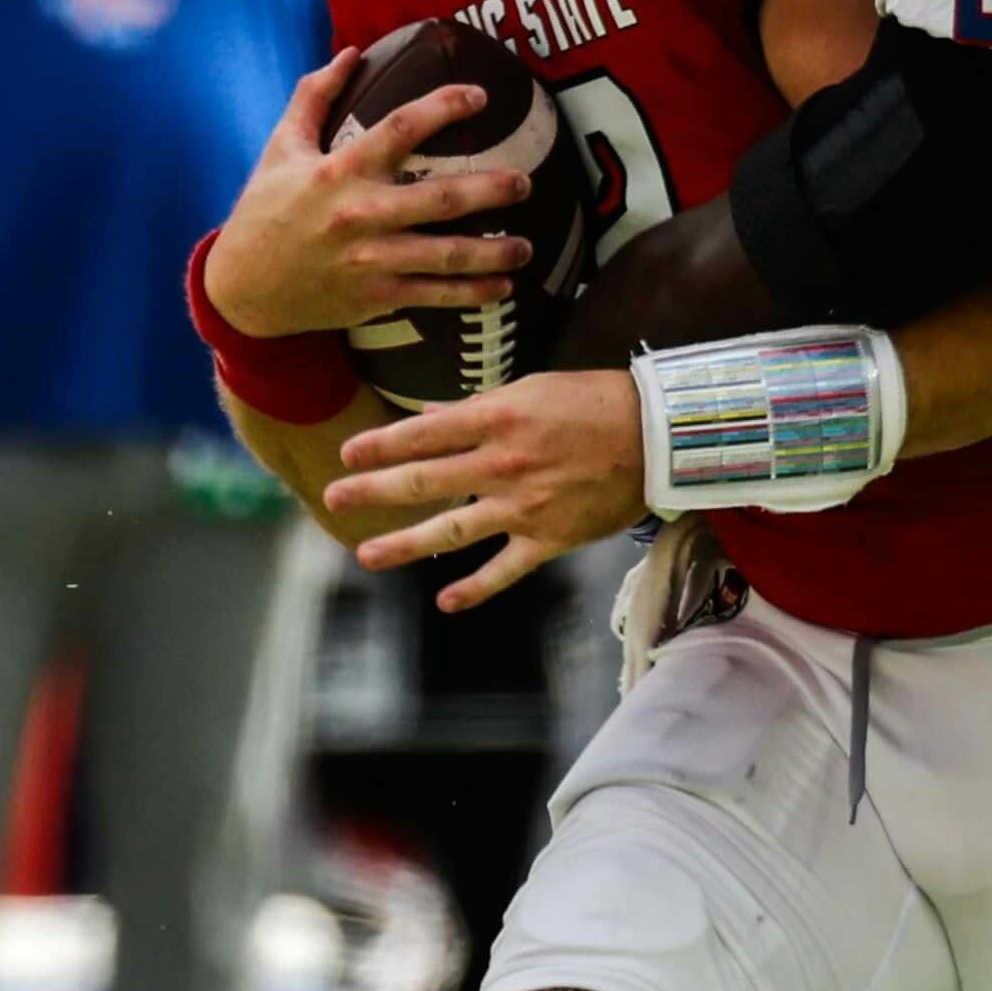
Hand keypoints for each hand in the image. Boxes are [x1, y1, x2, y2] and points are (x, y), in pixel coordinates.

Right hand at [202, 50, 535, 339]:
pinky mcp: (376, 298)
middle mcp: (361, 214)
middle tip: (525, 182)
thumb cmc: (265, 210)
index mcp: (340, 171)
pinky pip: (435, 295)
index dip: (444, 107)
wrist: (241, 289)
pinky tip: (505, 287)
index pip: (401, 128)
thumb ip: (314, 96)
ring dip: (495, 252)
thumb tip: (352, 51)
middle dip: (491, 189)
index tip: (480, 95)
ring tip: (528, 247)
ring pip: (447, 255)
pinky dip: (474, 294)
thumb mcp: (281, 148)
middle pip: (441, 198)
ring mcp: (372, 261)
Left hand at [328, 371, 648, 610]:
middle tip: (334, 498)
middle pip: (423, 481)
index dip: (380, 443)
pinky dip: (474, 588)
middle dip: (372, 490)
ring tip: (367, 556)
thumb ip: (478, 408)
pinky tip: (446, 601)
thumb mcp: (532, 389)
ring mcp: (523, 507)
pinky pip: (504, 569)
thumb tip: (429, 417)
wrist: (657, 436)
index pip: (423, 433)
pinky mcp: (549, 537)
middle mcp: (502, 465)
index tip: (347, 451)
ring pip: (451, 531)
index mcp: (497, 420)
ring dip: (404, 544)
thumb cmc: (595, 402)